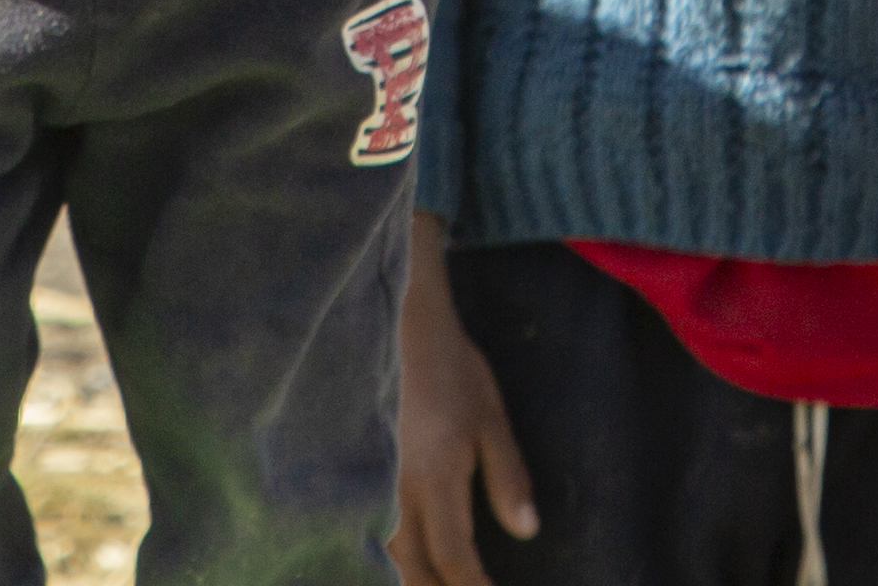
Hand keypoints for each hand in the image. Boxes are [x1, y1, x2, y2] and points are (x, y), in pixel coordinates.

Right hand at [391, 216, 540, 585]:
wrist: (390, 317)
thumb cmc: (448, 364)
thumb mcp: (490, 416)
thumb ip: (508, 476)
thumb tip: (527, 531)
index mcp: (437, 476)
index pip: (454, 558)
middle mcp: (396, 489)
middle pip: (412, 570)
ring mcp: (367, 481)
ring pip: (382, 555)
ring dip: (407, 579)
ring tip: (430, 583)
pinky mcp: (350, 470)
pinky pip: (361, 530)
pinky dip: (378, 556)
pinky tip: (385, 561)